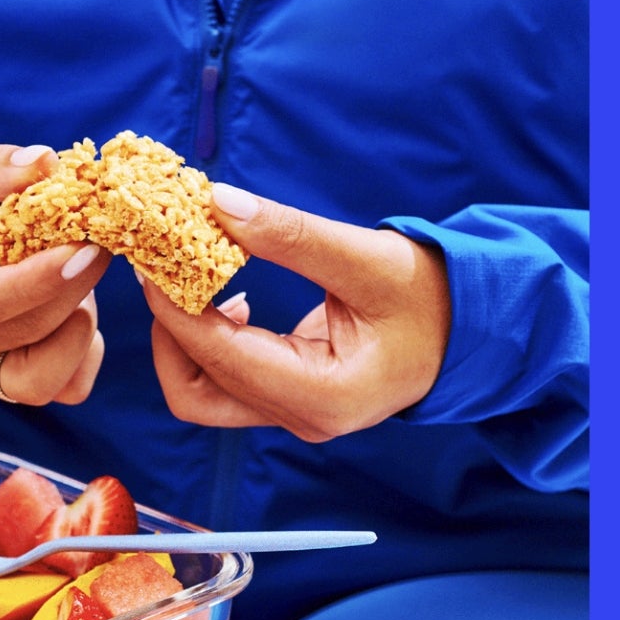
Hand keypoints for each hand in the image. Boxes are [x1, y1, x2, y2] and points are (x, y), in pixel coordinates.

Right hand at [0, 139, 110, 405]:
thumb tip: (46, 163)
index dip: (31, 284)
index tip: (80, 250)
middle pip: (13, 337)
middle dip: (68, 291)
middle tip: (101, 240)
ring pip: (35, 380)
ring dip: (77, 330)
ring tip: (83, 272)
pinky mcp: (0, 367)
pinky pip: (54, 382)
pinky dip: (82, 351)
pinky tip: (83, 300)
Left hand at [143, 182, 450, 438]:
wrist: (469, 327)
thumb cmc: (431, 296)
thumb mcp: (368, 258)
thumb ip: (291, 234)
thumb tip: (217, 202)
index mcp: (324, 398)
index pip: (220, 360)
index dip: (174, 308)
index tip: (150, 256)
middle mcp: (302, 418)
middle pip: (194, 392)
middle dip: (166, 329)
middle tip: (161, 264)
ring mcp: (293, 412)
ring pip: (203, 389)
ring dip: (182, 331)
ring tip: (189, 270)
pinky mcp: (289, 395)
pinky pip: (227, 374)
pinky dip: (207, 333)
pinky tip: (221, 289)